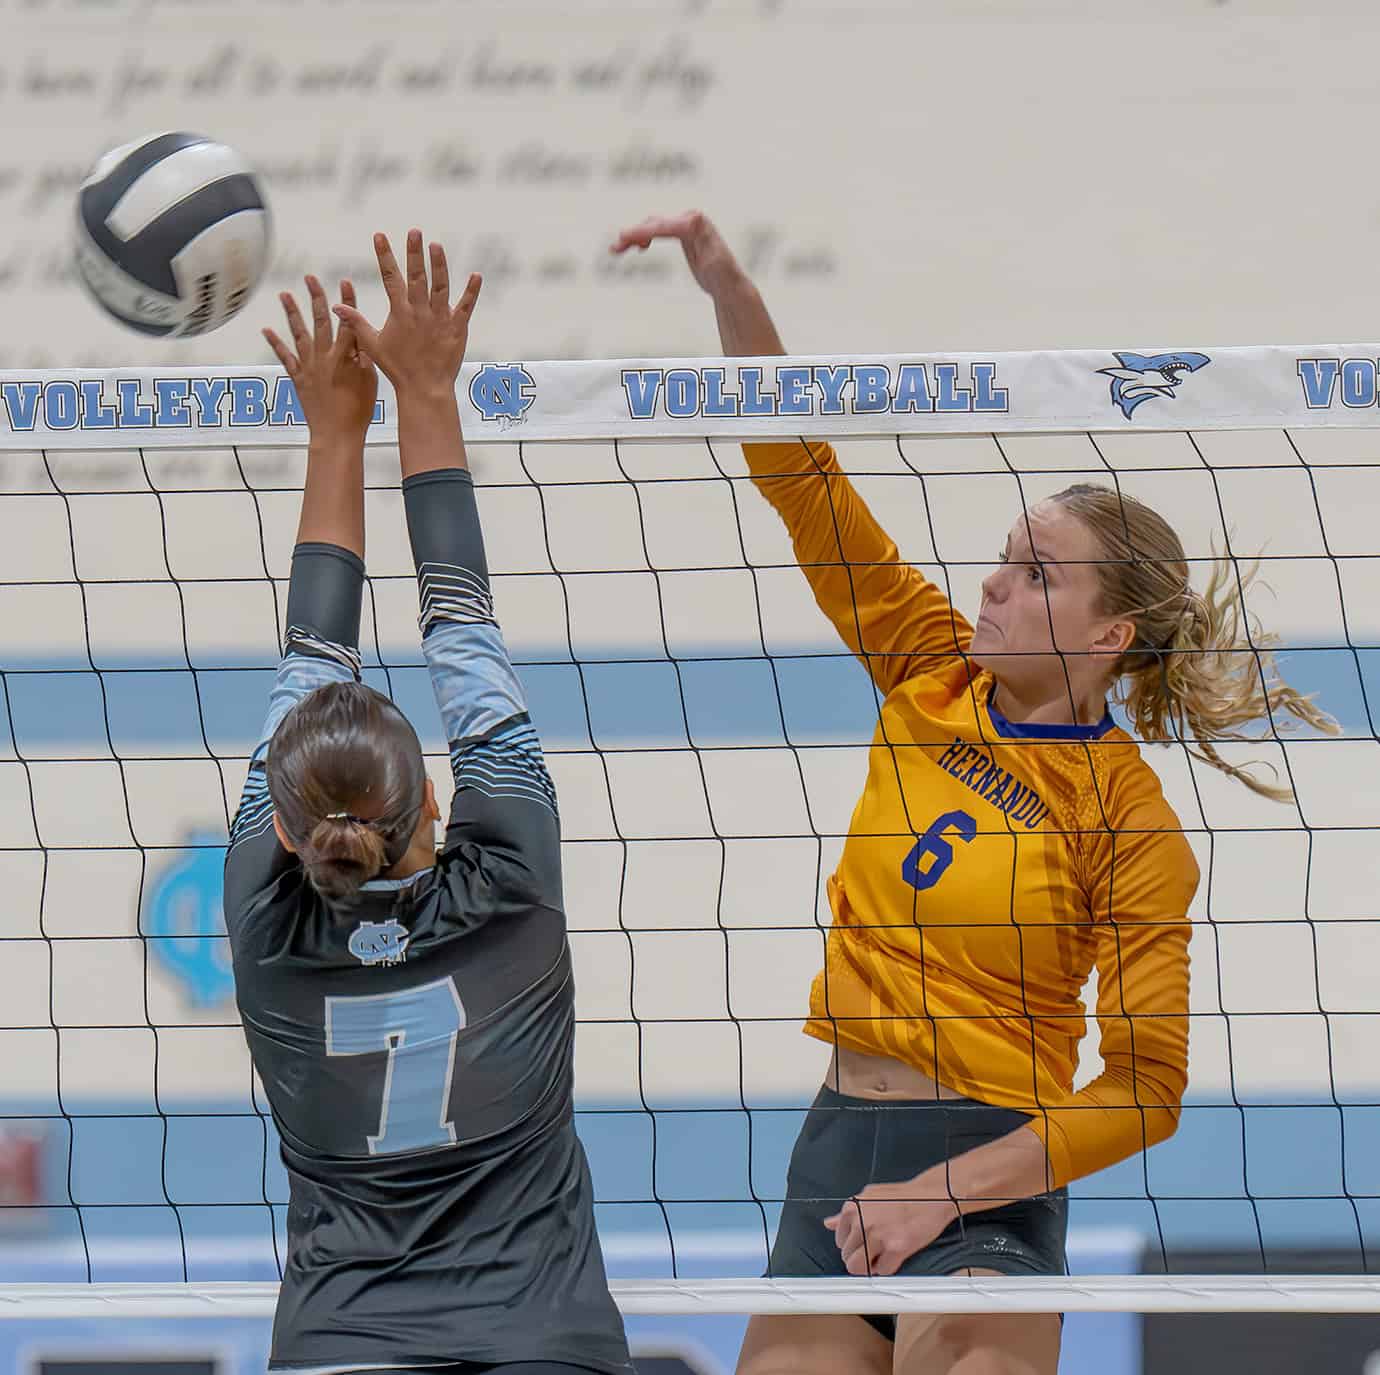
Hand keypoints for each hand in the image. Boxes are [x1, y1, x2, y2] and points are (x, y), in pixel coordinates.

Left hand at [263, 276, 376, 440]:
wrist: (337, 434)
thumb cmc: (356, 412)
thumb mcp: (370, 381)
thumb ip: (364, 357)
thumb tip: (362, 336)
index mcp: (344, 357)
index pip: (347, 322)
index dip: (347, 302)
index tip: (345, 284)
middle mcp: (324, 357)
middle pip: (320, 321)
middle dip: (316, 297)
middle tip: (310, 279)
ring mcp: (309, 366)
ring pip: (299, 333)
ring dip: (292, 313)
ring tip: (285, 295)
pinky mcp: (298, 378)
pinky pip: (285, 357)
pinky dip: (275, 343)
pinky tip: (267, 330)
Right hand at [333, 230, 481, 400]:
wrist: (424, 388)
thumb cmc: (397, 368)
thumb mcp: (372, 344)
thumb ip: (356, 322)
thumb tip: (336, 306)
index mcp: (400, 313)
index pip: (390, 279)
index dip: (384, 256)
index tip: (380, 235)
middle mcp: (420, 312)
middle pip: (417, 278)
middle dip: (414, 254)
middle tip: (415, 232)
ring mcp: (439, 319)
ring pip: (440, 287)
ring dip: (439, 266)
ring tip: (436, 246)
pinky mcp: (457, 328)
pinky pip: (466, 307)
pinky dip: (471, 292)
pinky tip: (476, 275)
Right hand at [610, 210, 746, 298]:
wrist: (728, 282)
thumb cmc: (724, 276)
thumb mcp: (715, 266)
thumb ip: (708, 253)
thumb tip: (702, 241)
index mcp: (697, 223)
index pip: (664, 225)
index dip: (643, 231)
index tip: (624, 238)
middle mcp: (690, 218)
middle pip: (655, 223)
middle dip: (633, 234)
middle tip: (615, 247)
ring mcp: (684, 223)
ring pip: (653, 226)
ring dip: (634, 235)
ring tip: (616, 249)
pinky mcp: (680, 232)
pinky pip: (656, 231)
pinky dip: (643, 237)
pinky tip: (636, 247)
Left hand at [823, 1175, 962, 1276]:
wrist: (932, 1196)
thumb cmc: (902, 1196)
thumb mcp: (869, 1196)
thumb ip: (848, 1213)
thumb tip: (829, 1223)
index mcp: (852, 1208)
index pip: (840, 1241)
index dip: (853, 1246)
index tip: (863, 1245)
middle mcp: (862, 1221)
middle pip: (848, 1257)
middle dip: (860, 1258)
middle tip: (876, 1251)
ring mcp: (878, 1235)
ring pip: (860, 1267)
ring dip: (871, 1267)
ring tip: (883, 1255)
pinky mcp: (896, 1248)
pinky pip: (882, 1271)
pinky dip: (888, 1268)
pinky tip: (895, 1256)